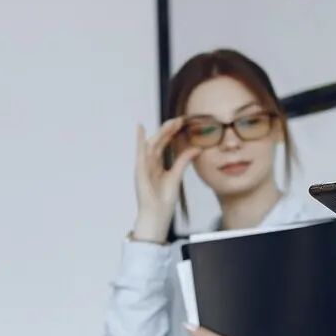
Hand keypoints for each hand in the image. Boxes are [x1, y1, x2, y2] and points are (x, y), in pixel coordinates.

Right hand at [132, 117, 199, 239]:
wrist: (157, 216)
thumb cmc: (164, 200)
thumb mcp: (177, 176)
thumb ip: (183, 161)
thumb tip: (196, 148)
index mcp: (158, 164)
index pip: (165, 144)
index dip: (173, 132)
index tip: (184, 122)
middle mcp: (149, 163)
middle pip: (159, 141)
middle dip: (169, 129)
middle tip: (181, 119)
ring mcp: (143, 166)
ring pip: (152, 143)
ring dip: (161, 132)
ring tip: (171, 122)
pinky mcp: (139, 170)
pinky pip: (139, 152)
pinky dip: (139, 140)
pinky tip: (140, 128)